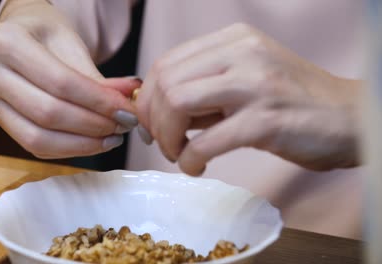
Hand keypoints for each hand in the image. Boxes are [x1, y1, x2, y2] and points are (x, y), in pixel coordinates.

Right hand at [0, 0, 139, 157]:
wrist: (23, 36)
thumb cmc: (48, 36)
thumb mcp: (73, 46)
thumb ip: (97, 79)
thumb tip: (127, 103)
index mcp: (7, 42)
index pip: (60, 82)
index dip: (98, 102)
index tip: (127, 111)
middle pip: (47, 113)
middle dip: (93, 125)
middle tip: (123, 125)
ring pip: (37, 138)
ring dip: (82, 144)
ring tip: (112, 137)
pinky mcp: (0, 120)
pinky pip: (35, 146)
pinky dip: (69, 149)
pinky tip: (94, 142)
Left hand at [136, 23, 359, 174]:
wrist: (349, 118)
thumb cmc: (293, 103)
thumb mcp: (245, 81)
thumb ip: (204, 89)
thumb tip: (155, 109)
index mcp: (234, 40)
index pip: (167, 62)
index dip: (148, 97)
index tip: (150, 121)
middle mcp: (243, 53)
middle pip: (167, 81)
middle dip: (152, 119)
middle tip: (161, 142)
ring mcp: (255, 83)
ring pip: (178, 102)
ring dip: (167, 136)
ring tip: (178, 153)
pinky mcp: (266, 119)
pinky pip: (206, 141)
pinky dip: (190, 159)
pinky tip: (196, 166)